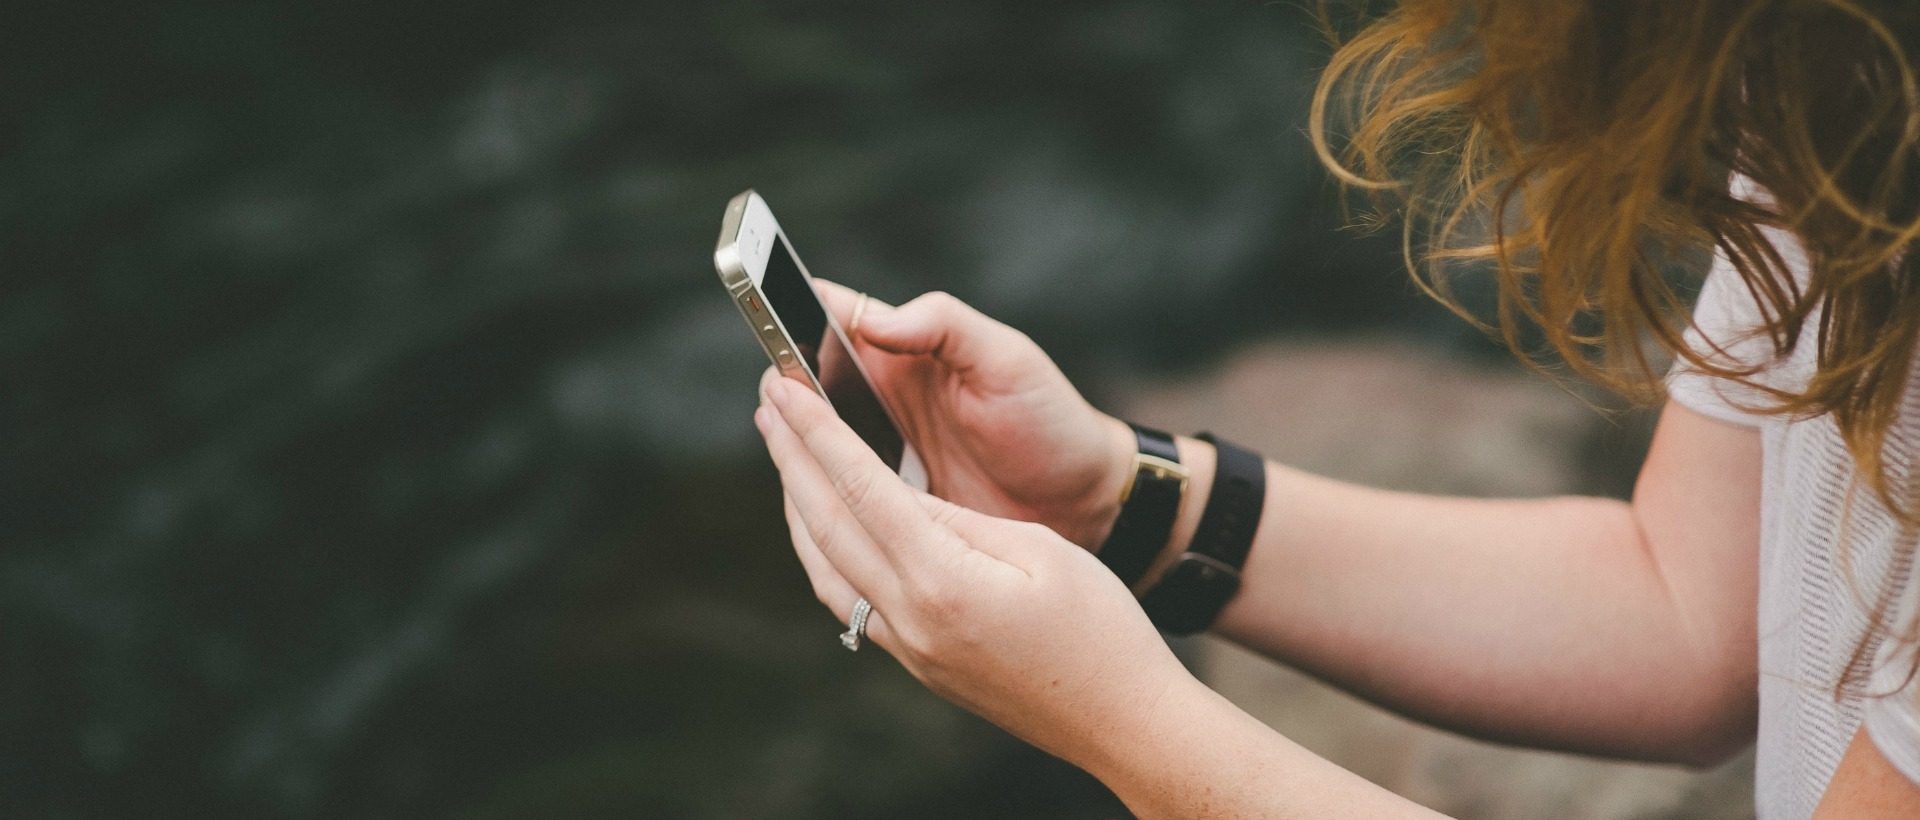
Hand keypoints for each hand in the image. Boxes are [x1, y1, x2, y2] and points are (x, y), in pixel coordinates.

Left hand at [754, 377, 1189, 765]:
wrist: (1124, 723)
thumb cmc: (1102, 631)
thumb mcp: (1040, 550)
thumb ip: (958, 521)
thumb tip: (895, 498)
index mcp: (944, 582)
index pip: (860, 491)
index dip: (818, 434)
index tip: (785, 390)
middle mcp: (911, 621)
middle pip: (828, 527)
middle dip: (792, 459)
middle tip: (768, 402)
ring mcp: (909, 650)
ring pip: (827, 568)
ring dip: (799, 506)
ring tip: (786, 455)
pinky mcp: (918, 664)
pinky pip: (849, 599)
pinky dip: (824, 551)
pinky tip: (826, 527)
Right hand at [794, 281, 1135, 548]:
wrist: (1086, 503)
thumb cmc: (1050, 420)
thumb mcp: (1006, 359)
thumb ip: (942, 325)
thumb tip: (870, 319)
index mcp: (905, 353)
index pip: (833, 317)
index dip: (794, 308)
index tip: (766, 308)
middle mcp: (883, 400)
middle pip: (809, 383)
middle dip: (784, 384)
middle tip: (775, 397)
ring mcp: (882, 456)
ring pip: (815, 444)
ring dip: (794, 442)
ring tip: (781, 441)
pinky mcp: (890, 506)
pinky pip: (839, 497)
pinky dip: (819, 495)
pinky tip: (808, 498)